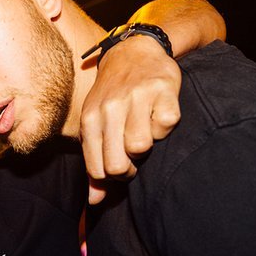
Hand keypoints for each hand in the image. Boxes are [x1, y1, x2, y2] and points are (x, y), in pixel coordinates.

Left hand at [80, 35, 181, 203]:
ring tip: (145, 129)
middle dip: (130, 167)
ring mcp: (136, 97)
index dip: (112, 176)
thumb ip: (94, 165)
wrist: (133, 52)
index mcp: (90, 120)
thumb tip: (95, 203)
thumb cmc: (112, 97)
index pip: (98, 169)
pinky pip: (166, 125)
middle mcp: (110, 108)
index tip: (120, 166)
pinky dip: (165, 126)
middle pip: (119, 164)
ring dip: (149, 144)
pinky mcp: (162, 89)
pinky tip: (158, 114)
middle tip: (134, 152)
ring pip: (142, 146)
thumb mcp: (96, 126)